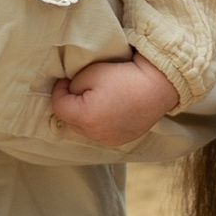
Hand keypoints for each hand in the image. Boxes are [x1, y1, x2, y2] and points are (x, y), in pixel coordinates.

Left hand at [49, 55, 179, 146]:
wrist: (157, 87)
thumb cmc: (124, 76)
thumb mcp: (91, 73)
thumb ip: (72, 86)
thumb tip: (69, 93)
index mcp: (86, 117)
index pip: (58, 106)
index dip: (59, 90)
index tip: (67, 79)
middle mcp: (95, 134)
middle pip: (70, 120)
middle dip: (71, 104)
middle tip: (80, 88)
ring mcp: (108, 140)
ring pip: (83, 129)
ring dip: (83, 115)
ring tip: (95, 99)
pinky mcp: (119, 141)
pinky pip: (99, 133)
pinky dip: (98, 123)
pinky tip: (107, 110)